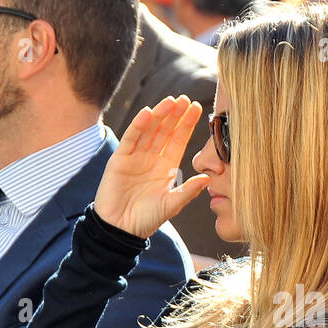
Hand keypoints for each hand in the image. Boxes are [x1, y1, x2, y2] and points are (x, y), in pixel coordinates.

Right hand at [93, 96, 210, 238]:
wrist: (121, 229)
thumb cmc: (147, 219)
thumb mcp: (172, 204)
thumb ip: (188, 191)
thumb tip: (207, 178)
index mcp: (166, 167)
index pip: (178, 140)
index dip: (187, 124)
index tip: (197, 108)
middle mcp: (152, 158)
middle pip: (165, 131)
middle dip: (175, 115)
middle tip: (185, 99)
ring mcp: (135, 157)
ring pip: (149, 130)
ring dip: (159, 115)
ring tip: (170, 101)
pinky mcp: (119, 159)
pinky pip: (131, 139)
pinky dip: (138, 126)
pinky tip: (148, 113)